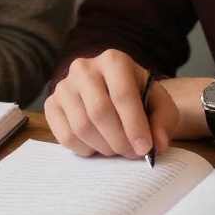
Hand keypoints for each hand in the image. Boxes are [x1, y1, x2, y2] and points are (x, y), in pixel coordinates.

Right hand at [45, 49, 180, 158]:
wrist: (112, 92)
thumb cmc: (138, 97)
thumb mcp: (159, 103)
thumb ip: (164, 120)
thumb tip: (158, 144)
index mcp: (113, 60)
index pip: (122, 95)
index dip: (134, 125)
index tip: (145, 148)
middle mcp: (84, 67)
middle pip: (99, 112)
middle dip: (119, 140)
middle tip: (131, 153)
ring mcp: (64, 86)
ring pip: (82, 127)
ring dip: (103, 147)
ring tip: (117, 148)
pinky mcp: (51, 104)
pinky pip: (65, 136)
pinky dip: (85, 149)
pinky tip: (97, 145)